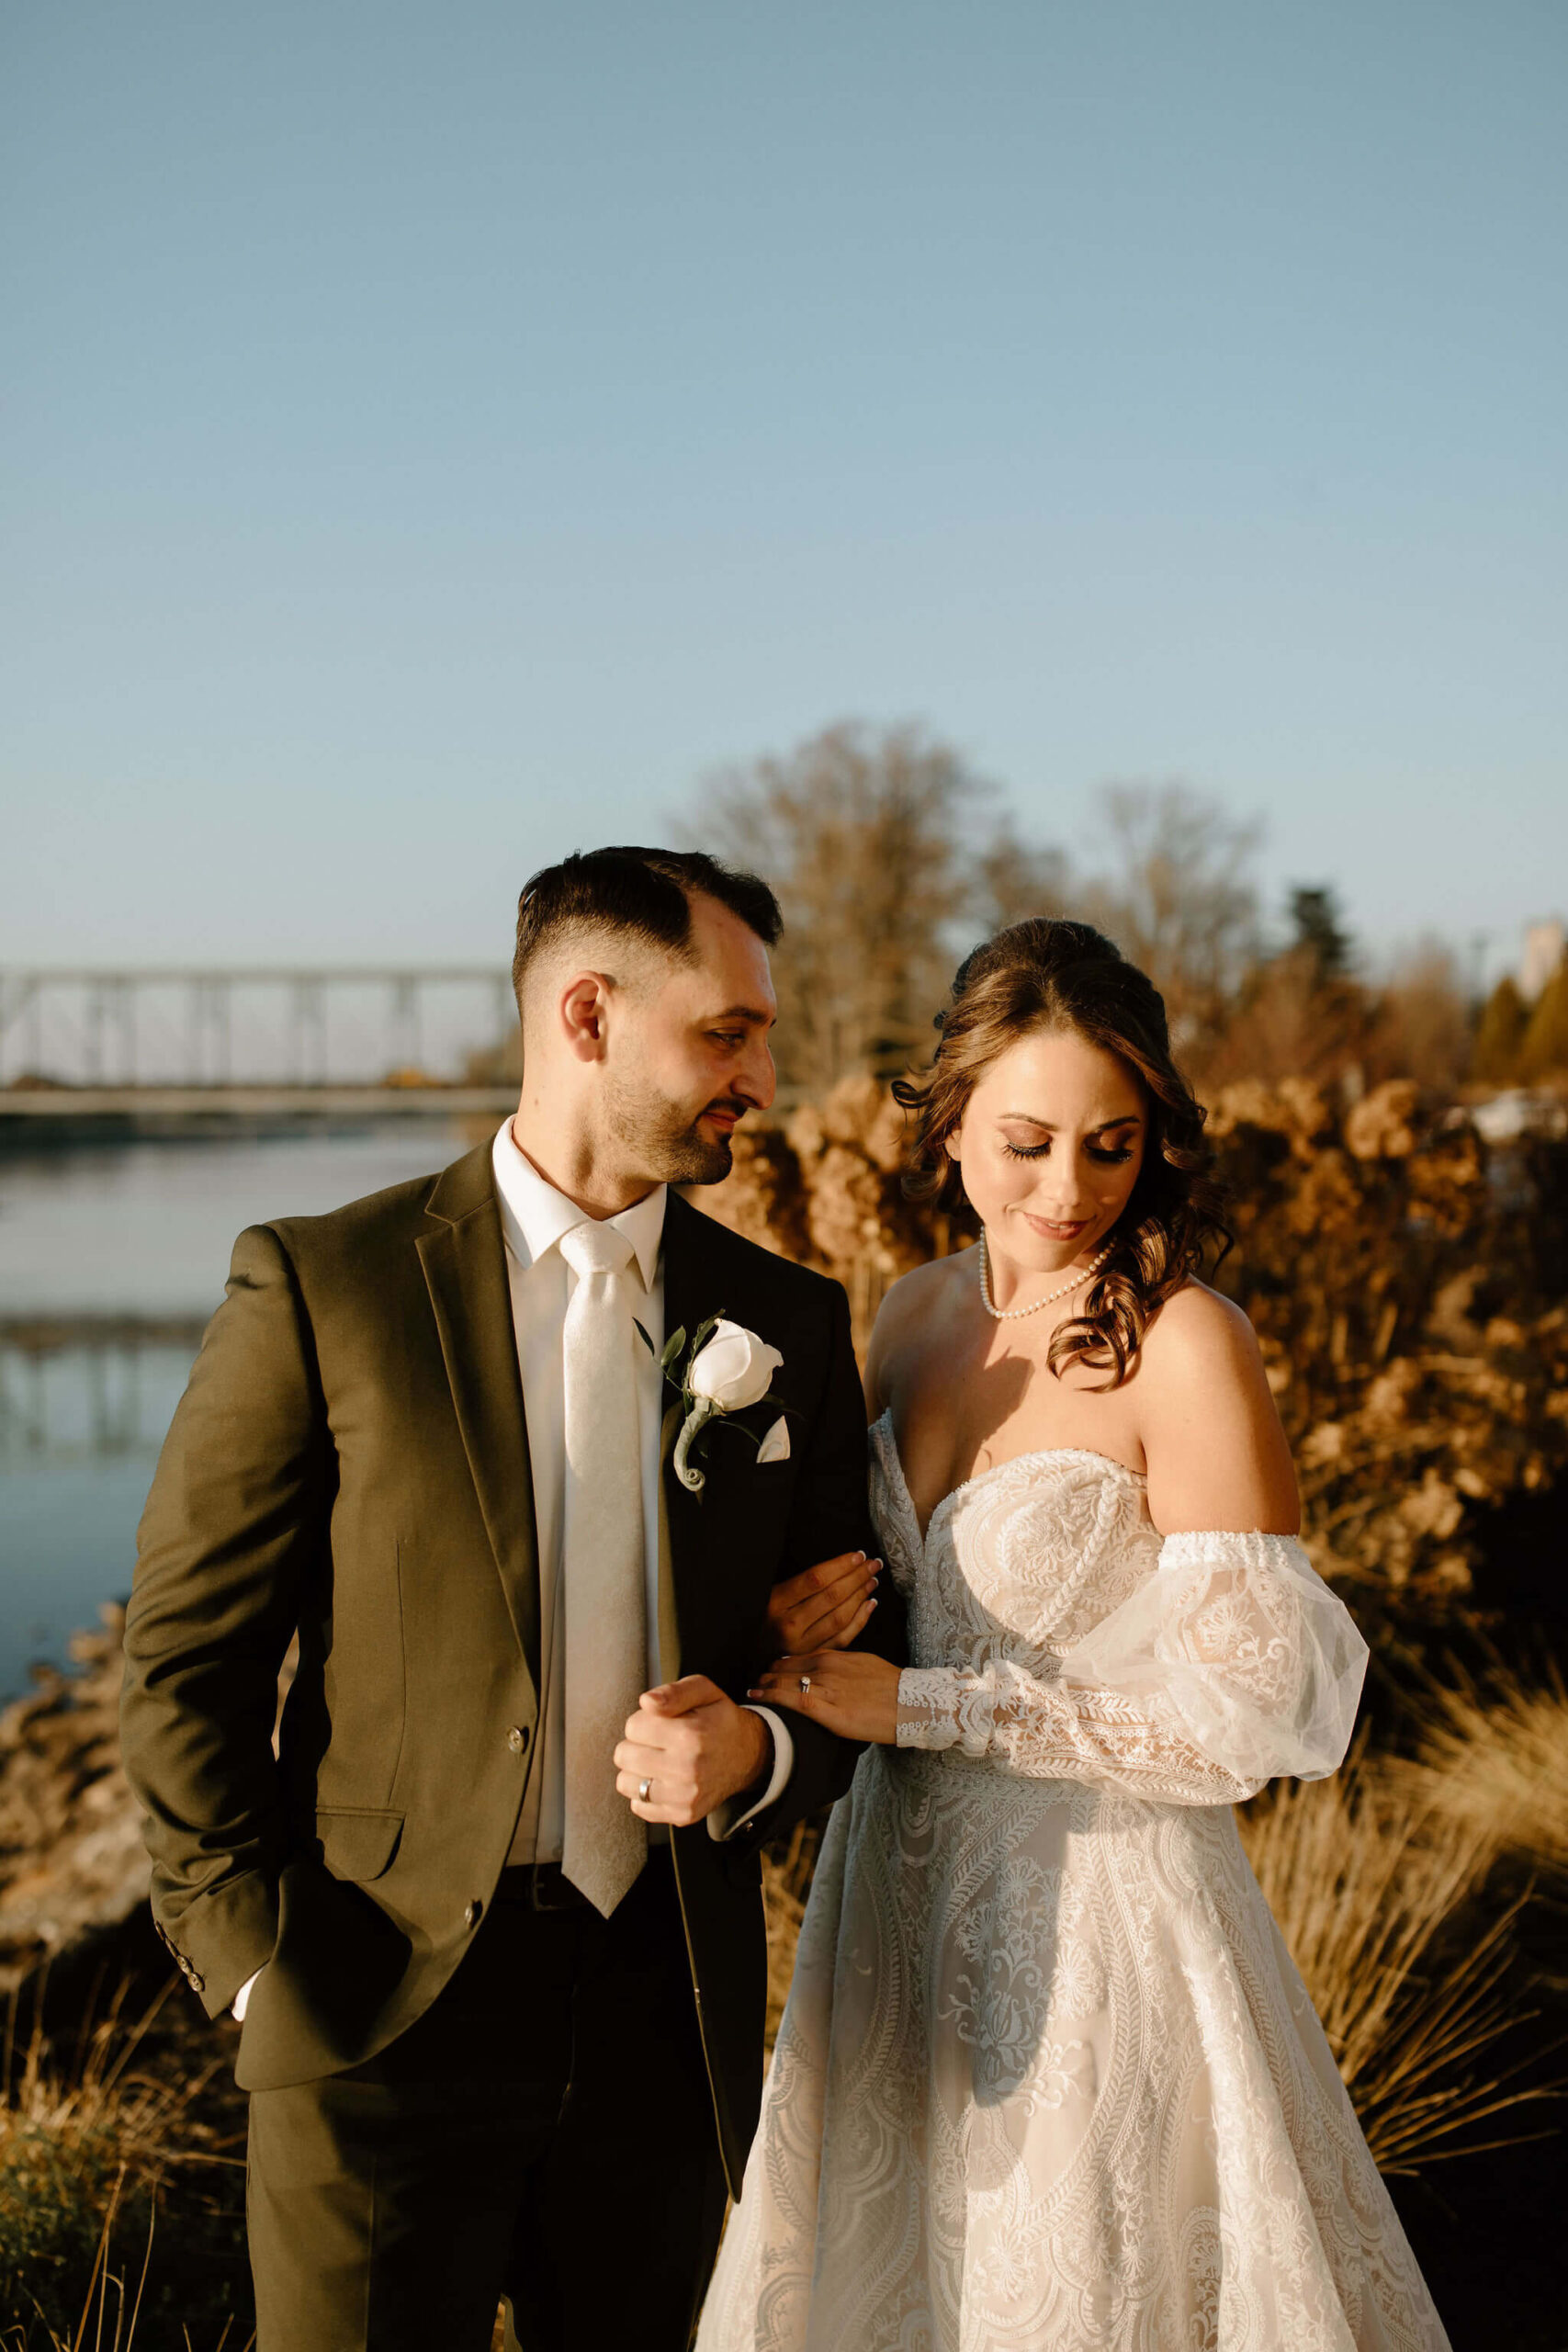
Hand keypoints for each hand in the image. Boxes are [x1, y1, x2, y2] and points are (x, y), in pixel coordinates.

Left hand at [613, 1676, 771, 1825]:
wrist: (748, 1756)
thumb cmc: (719, 1719)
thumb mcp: (703, 1691)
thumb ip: (673, 1691)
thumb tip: (646, 1702)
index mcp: (690, 1735)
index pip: (632, 1727)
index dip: (642, 1721)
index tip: (660, 1723)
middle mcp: (687, 1769)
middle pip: (624, 1756)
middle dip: (636, 1744)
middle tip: (657, 1743)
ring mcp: (685, 1796)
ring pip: (625, 1783)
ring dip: (637, 1770)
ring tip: (658, 1761)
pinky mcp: (683, 1815)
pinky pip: (639, 1806)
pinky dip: (645, 1793)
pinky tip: (663, 1780)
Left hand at [748, 1650, 900, 1745]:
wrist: (913, 1702)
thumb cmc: (891, 1685)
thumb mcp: (864, 1663)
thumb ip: (841, 1663)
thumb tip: (827, 1668)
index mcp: (836, 1655)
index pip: (797, 1655)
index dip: (779, 1663)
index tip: (768, 1668)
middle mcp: (826, 1667)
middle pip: (785, 1667)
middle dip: (767, 1673)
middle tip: (754, 1679)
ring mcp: (827, 1688)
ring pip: (785, 1682)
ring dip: (764, 1684)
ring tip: (752, 1689)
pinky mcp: (830, 1711)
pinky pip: (794, 1701)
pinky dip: (772, 1697)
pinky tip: (758, 1697)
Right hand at [764, 1551, 881, 1655]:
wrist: (753, 1652)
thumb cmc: (765, 1617)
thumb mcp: (773, 1594)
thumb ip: (801, 1584)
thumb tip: (840, 1565)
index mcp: (776, 1603)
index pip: (815, 1578)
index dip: (841, 1565)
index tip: (858, 1555)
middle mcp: (789, 1625)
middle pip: (832, 1597)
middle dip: (857, 1577)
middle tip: (873, 1564)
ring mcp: (802, 1646)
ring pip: (840, 1617)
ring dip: (861, 1595)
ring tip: (872, 1580)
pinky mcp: (813, 1657)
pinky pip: (843, 1638)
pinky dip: (860, 1620)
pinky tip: (869, 1604)